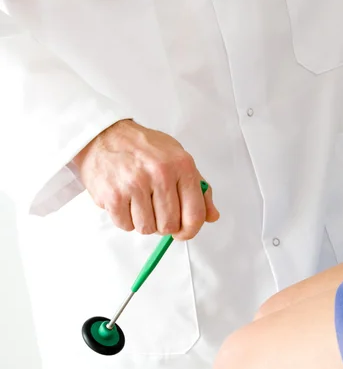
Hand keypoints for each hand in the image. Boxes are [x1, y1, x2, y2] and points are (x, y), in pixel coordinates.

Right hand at [73, 119, 219, 239]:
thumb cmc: (143, 149)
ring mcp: (135, 184)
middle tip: (155, 210)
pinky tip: (124, 201)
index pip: (195, 214)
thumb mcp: (177, 159)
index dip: (190, 230)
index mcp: (182, 165)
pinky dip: (125, 219)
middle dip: (163, 224)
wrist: (104, 135)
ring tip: (138, 202)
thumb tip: (212, 216)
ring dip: (143, 222)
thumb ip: (198, 189)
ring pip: (147, 229)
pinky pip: (126, 225)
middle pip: (170, 225)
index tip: (183, 232)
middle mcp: (160, 174)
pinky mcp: (113, 195)